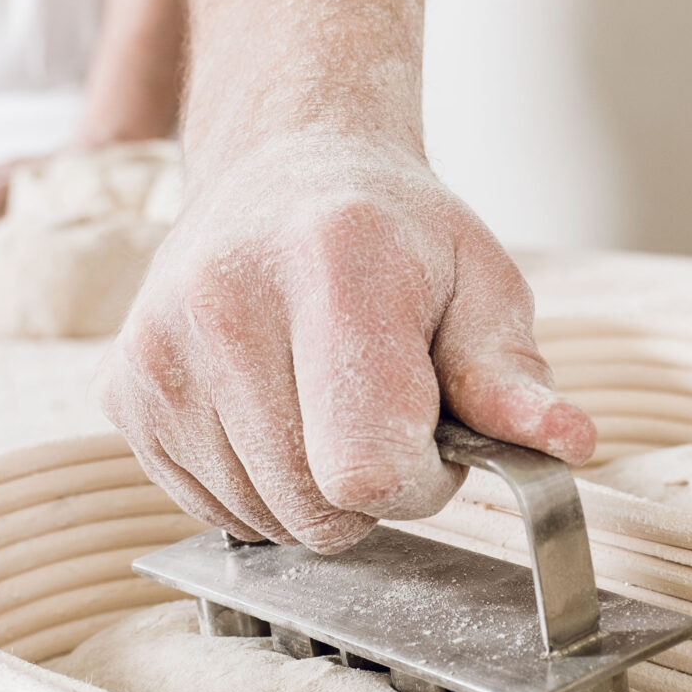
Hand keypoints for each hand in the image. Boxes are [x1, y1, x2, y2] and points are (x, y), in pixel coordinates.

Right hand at [97, 132, 594, 552]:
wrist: (281, 170)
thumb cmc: (395, 234)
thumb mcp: (481, 283)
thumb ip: (513, 376)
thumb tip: (567, 444)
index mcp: (333, 265)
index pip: (367, 468)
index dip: (419, 479)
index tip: (432, 433)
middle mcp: (224, 301)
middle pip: (313, 507)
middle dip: (370, 490)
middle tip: (381, 409)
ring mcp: (160, 348)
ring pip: (260, 520)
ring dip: (311, 492)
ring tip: (323, 400)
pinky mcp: (124, 388)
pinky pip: (210, 509)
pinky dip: (256, 487)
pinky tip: (271, 410)